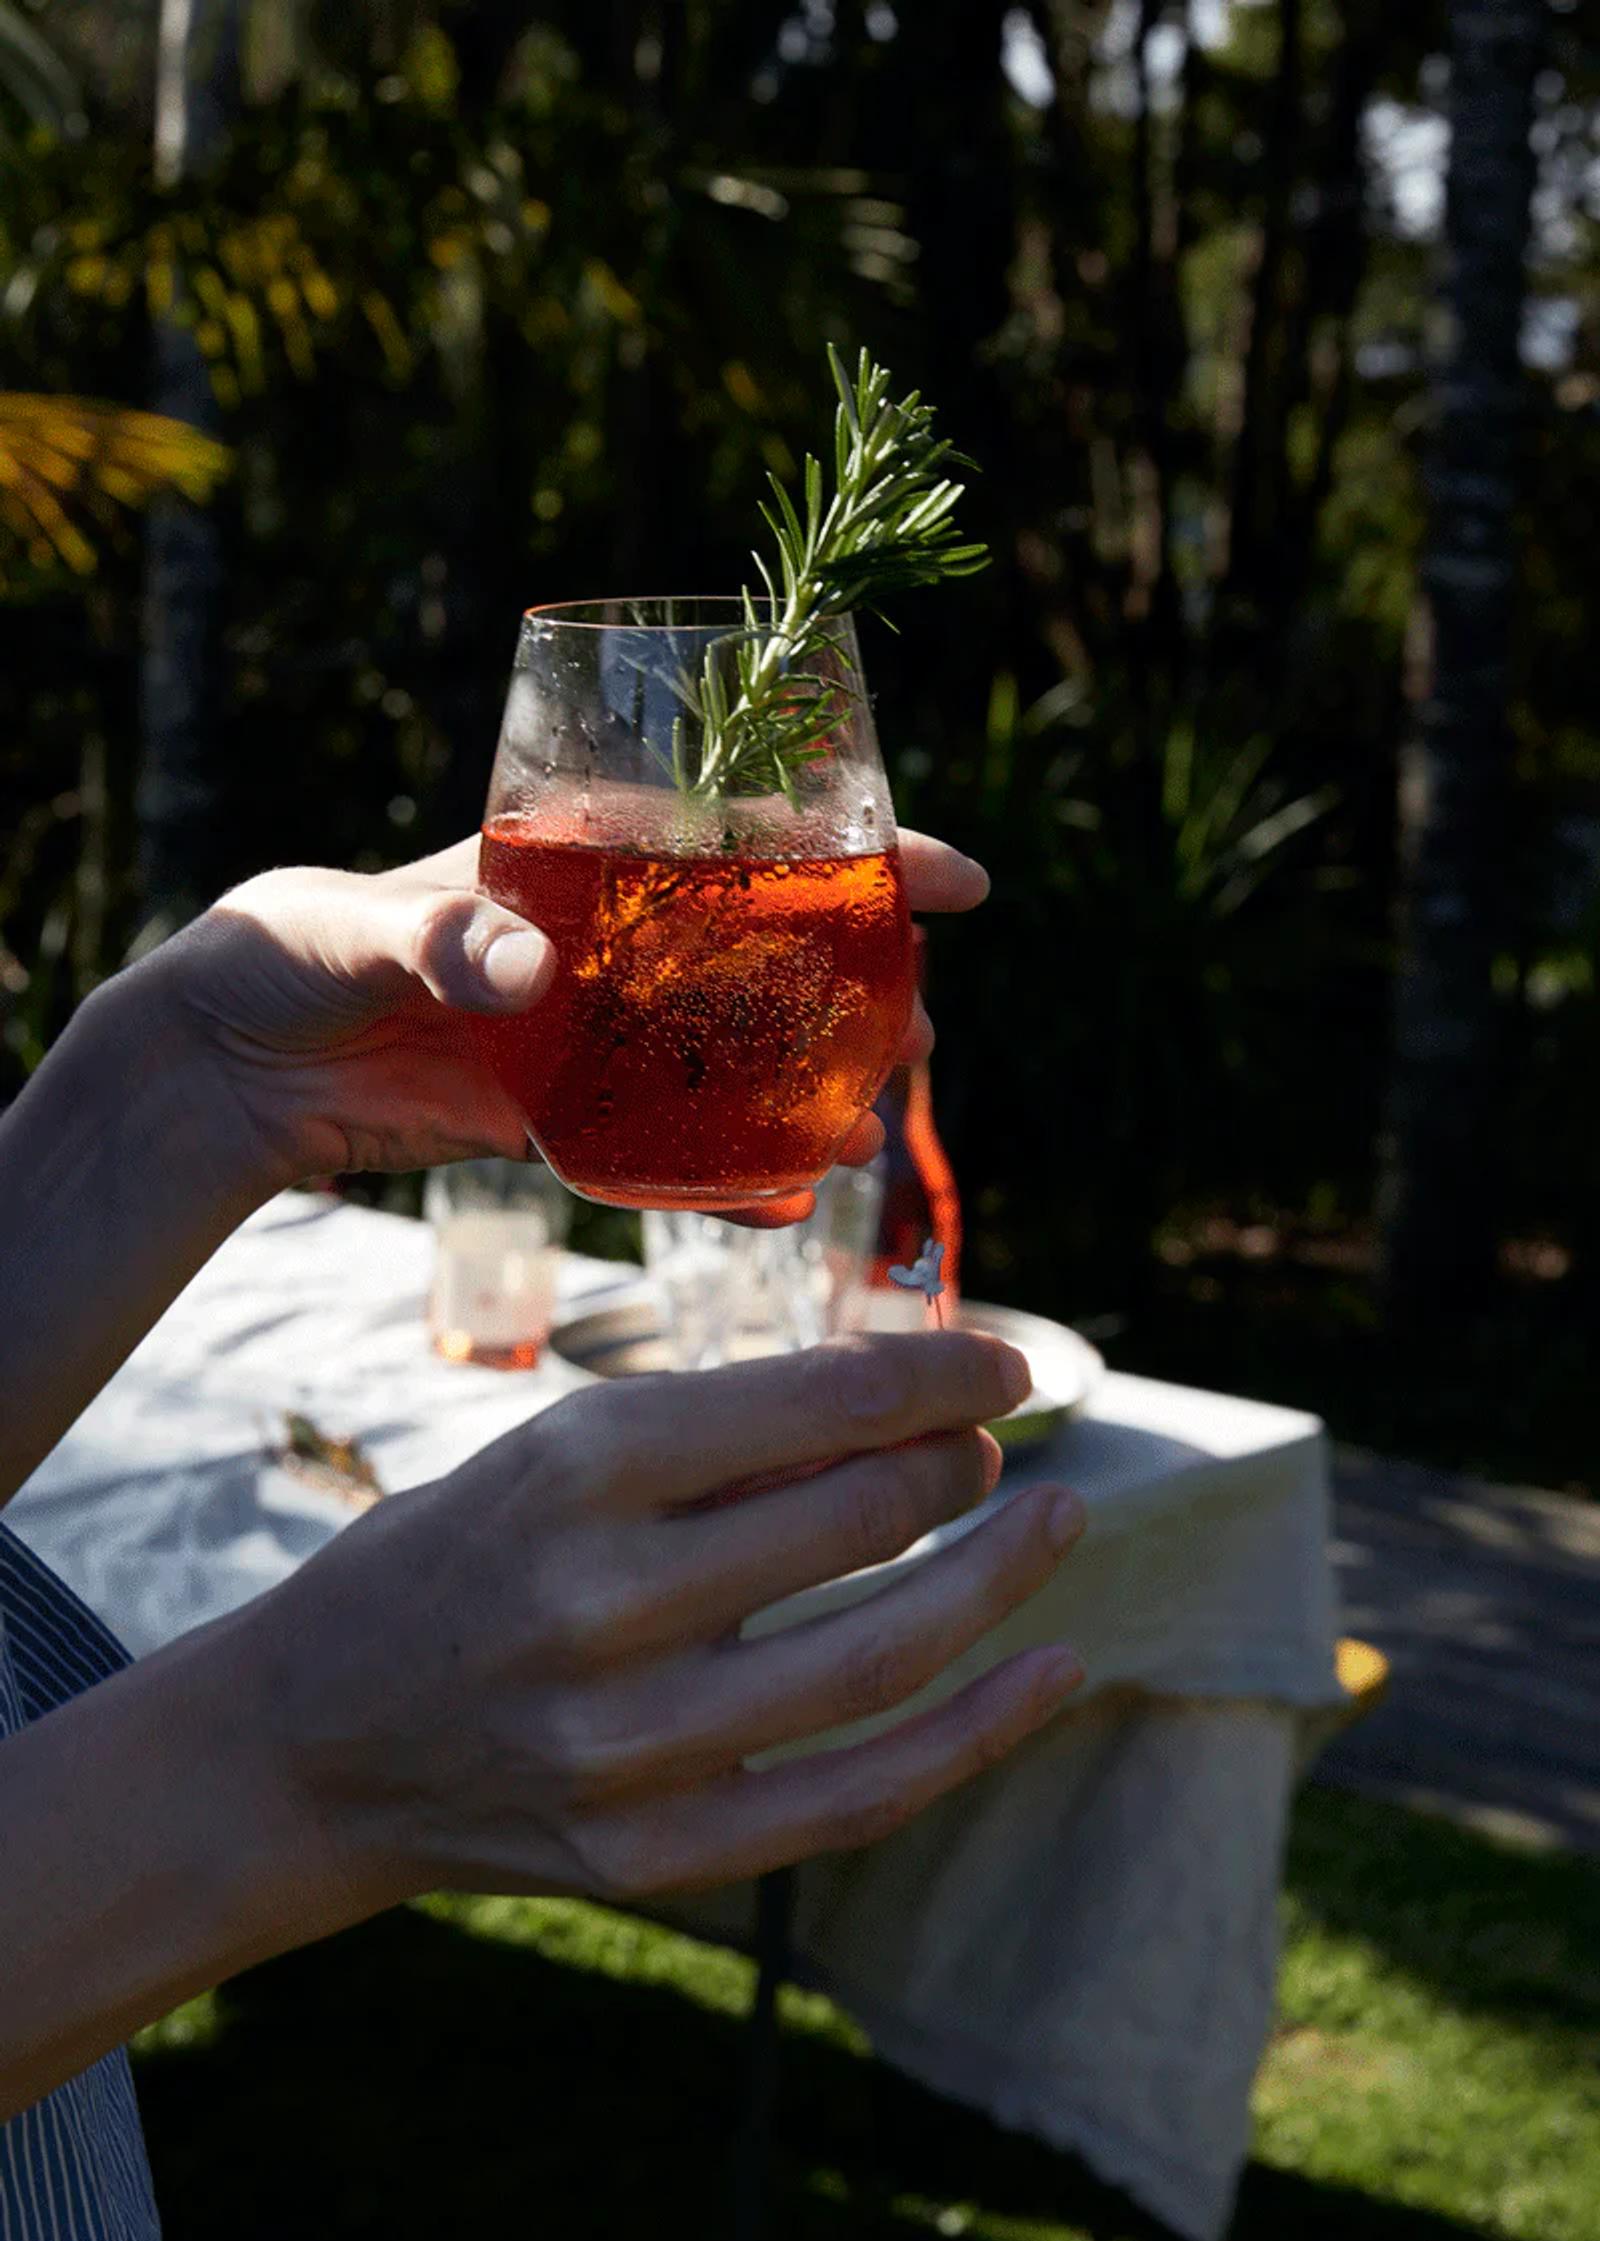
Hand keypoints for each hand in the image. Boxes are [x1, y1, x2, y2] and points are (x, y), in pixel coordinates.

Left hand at [140, 830, 986, 1195]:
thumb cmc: (284, 950)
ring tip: (874, 1127)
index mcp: (580, 862)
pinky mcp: (557, 1118)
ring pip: (732, 1055)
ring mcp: (591, 1035)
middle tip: (921, 1032)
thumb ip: (436, 936)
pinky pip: (663, 1148)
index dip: (860, 850)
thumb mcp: (353, 925)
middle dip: (859, 986)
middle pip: (768, 952)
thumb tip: (528, 973)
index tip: (952, 879)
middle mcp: (608, 943)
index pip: (743, 838)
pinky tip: (787, 1204)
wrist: (225, 1066)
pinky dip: (724, 1176)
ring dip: (810, 1087)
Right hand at [260, 1332, 1084, 1902]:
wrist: (308, 1749)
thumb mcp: (543, 1459)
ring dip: (998, 1580)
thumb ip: (714, 1445)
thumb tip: (910, 1405)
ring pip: (883, 1656)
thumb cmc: (445, 1567)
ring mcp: (630, 1746)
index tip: (1004, 1362)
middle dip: (960, 1468)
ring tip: (1055, 1521)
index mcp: (570, 1471)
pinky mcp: (657, 1853)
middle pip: (861, 1519)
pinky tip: (1053, 1667)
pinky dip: (979, 1732)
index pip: (815, 1406)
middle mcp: (602, 1603)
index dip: (939, 1375)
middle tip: (995, 1450)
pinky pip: (859, 1794)